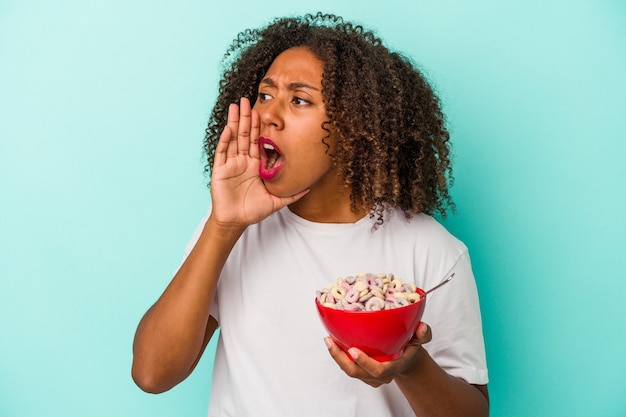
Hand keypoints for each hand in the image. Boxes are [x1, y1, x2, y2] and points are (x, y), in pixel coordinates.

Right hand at [210, 97, 308, 226]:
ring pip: (233, 139)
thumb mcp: (277, 201)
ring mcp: (231, 164)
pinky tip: (229, 127)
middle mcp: (243, 161)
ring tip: (236, 106)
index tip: (263, 112)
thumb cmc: (253, 211)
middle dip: (247, 118)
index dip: (259, 127)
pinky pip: (223, 152)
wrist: (236, 221)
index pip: (257, 141)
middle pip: (245, 135)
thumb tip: (310, 188)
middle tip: (248, 100)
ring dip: (235, 122)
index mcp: (255, 165)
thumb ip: (292, 194)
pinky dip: (225, 139)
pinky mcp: (220, 170)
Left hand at [324, 322, 432, 387]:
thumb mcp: (420, 339)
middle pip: (356, 373)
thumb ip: (423, 334)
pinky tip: (333, 341)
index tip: (352, 350)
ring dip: (336, 356)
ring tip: (328, 339)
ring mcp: (370, 376)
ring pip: (349, 371)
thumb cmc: (410, 346)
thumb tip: (421, 327)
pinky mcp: (362, 373)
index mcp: (394, 366)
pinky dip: (339, 355)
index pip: (378, 371)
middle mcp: (381, 375)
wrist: (406, 358)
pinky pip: (348, 367)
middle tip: (330, 341)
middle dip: (340, 359)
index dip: (364, 363)